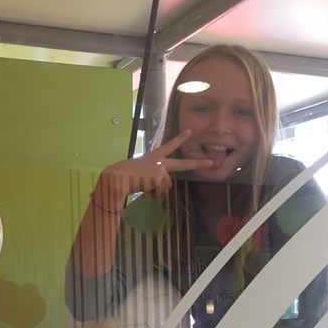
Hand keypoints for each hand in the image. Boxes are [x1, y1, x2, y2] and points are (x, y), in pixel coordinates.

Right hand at [93, 129, 212, 209]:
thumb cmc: (123, 176)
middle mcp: (158, 161)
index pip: (168, 146)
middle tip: (212, 163)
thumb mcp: (139, 173)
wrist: (116, 177)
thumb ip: (152, 177)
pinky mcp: (160, 177)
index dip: (180, 139)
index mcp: (152, 156)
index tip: (190, 132)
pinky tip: (144, 190)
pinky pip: (162, 191)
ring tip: (143, 188)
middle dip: (198, 163)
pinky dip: (154, 195)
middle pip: (182, 164)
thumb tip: (162, 188)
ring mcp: (160, 169)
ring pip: (166, 186)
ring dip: (157, 191)